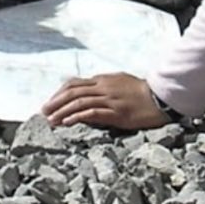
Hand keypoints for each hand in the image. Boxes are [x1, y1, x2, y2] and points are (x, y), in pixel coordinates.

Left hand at [41, 72, 170, 131]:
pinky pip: (92, 113)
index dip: (59, 94)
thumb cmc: (142, 91)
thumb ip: (103, 85)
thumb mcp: (120, 82)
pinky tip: (67, 122)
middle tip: (43, 112)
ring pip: (79, 102)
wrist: (161, 98)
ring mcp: (110, 100)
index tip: (50, 103)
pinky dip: (77, 117)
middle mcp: (103, 88)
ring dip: (62, 111)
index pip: (74, 84)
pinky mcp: (117, 113)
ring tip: (51, 120)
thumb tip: (87, 90)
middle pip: (72, 92)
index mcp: (103, 80)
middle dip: (55, 102)